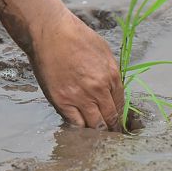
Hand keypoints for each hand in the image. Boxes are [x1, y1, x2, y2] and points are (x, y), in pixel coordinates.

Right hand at [29, 10, 125, 131]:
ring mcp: (79, 97)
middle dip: (112, 129)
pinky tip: (81, 129)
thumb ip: (110, 72)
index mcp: (111, 76)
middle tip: (113, 136)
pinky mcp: (61, 101)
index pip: (120, 105)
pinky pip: (74, 123)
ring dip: (97, 131)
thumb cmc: (76, 36)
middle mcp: (97, 89)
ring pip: (94, 125)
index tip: (119, 124)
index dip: (120, 117)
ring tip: (98, 138)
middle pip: (109, 118)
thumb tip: (113, 89)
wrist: (50, 32)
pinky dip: (79, 128)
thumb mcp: (103, 51)